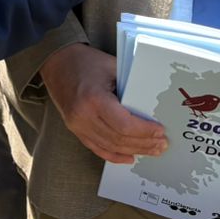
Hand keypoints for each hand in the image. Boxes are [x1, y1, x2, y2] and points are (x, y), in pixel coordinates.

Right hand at [40, 43, 166, 164]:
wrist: (57, 62)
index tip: (160, 131)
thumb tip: (153, 103)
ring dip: (133, 150)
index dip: (144, 131)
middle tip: (162, 145)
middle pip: (118, 139)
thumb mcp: (111, 66)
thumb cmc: (86, 61)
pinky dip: (114, 155)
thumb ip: (130, 85)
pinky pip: (97, 148)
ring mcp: (76, 125)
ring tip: (152, 150)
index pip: (124, 124)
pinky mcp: (75, 129)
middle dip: (143, 144)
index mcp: (93, 98)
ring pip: (110, 146)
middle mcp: (83, 115)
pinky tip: (130, 157)